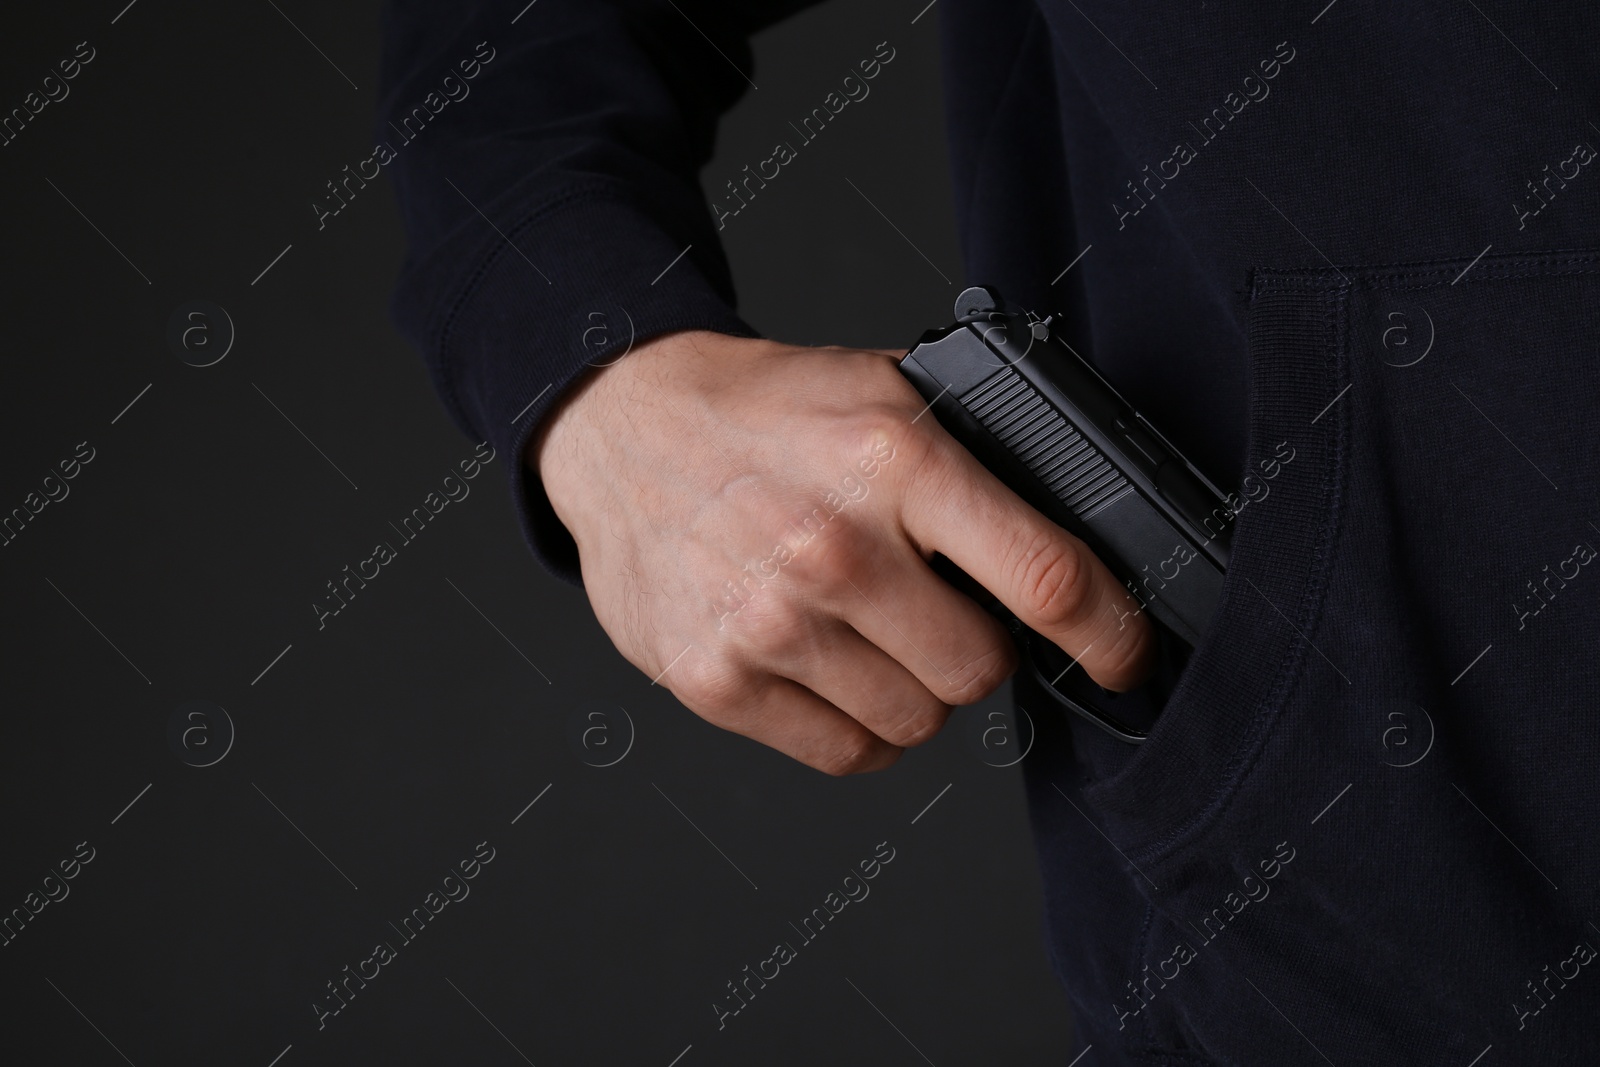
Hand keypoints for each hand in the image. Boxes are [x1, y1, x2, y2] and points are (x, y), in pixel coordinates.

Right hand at [532, 330, 1153, 773]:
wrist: (623, 428)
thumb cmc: (762, 414)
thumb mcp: (882, 390)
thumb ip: (974, 457)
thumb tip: (1079, 530)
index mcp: (892, 460)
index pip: (1043, 577)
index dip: (1108, 632)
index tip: (1125, 655)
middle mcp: (830, 547)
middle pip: (979, 671)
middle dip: (977, 650)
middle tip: (935, 608)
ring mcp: (768, 622)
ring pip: (917, 722)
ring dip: (915, 691)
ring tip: (869, 631)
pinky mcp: (717, 679)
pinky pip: (846, 754)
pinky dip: (859, 725)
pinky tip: (832, 668)